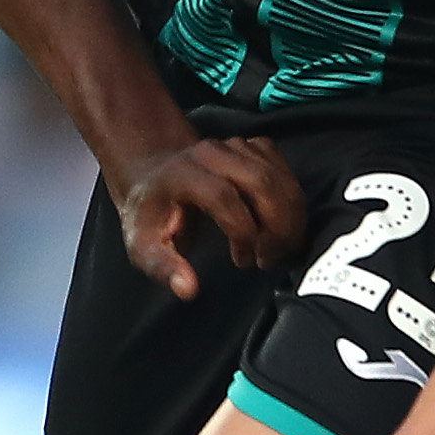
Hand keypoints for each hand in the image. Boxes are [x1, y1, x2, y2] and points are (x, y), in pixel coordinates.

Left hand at [112, 137, 300, 299]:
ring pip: (279, 176)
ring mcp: (234, 146)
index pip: (224, 196)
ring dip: (290, 217)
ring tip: (279, 248)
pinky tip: (280, 224)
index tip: (242, 261)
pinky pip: (284, 169)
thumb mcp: (143, 246)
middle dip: (277, 226)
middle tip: (270, 259)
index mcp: (182, 173)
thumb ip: (163, 267)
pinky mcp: (252, 147)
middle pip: (261, 182)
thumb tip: (189, 289)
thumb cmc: (150, 216)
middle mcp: (211, 153)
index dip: (242, 231)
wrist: (154, 178)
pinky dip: (291, 199)